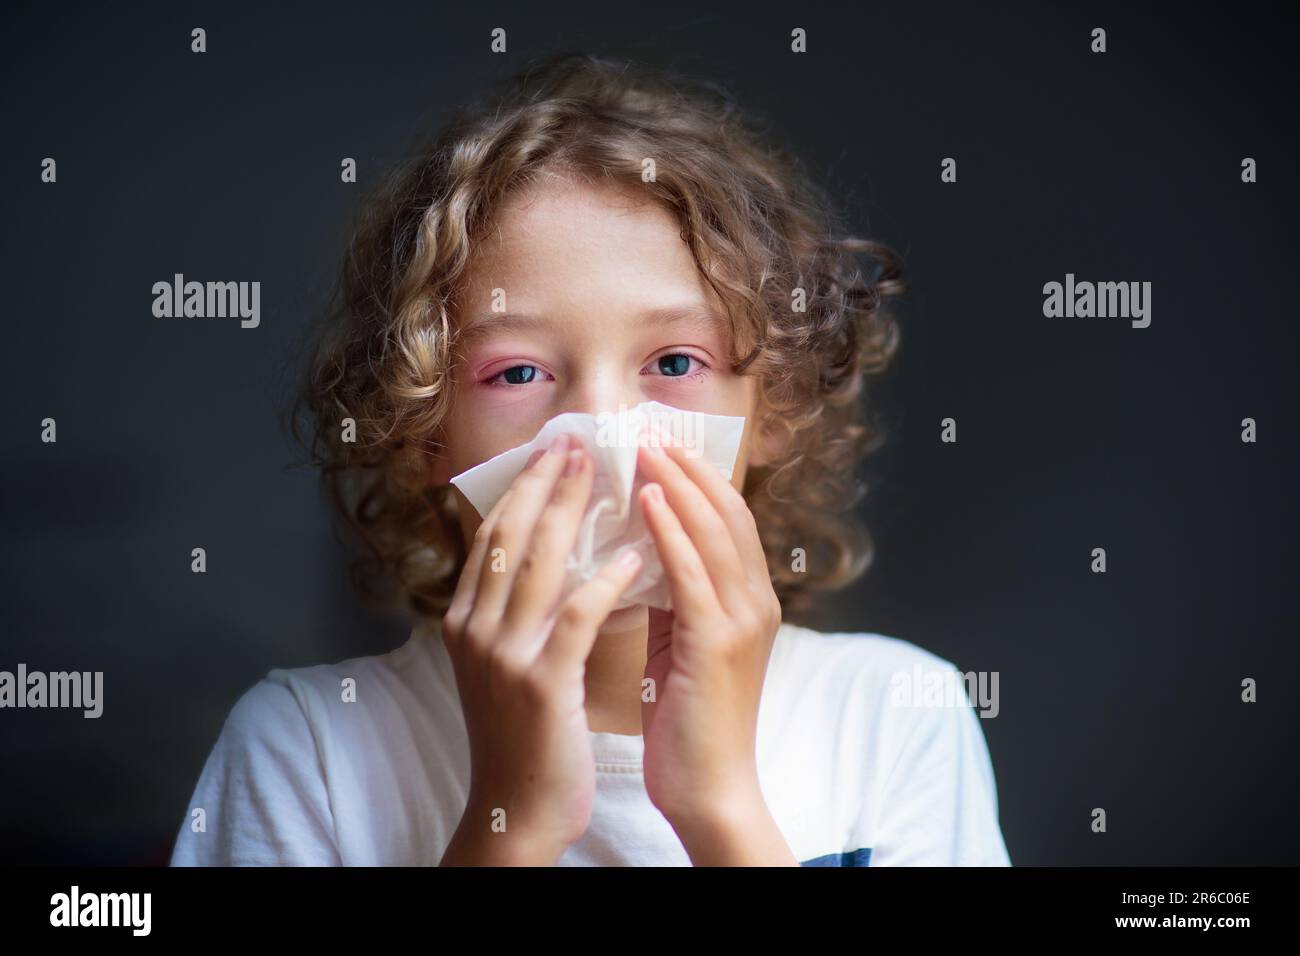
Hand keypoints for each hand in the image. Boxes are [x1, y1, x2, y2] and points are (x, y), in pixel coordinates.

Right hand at [438, 434, 644, 865]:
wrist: (518, 809)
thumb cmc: (523, 735)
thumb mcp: (505, 665)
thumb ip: (516, 613)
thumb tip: (549, 554)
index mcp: (466, 622)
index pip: (492, 537)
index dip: (522, 489)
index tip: (551, 451)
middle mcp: (475, 631)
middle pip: (510, 537)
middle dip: (545, 484)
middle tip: (577, 442)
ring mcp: (504, 657)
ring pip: (538, 564)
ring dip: (572, 512)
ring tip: (603, 474)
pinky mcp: (542, 684)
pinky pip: (576, 617)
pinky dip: (603, 581)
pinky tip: (630, 555)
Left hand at [634, 438, 785, 854]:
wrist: (708, 788)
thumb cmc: (687, 719)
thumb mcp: (680, 642)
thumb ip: (670, 595)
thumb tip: (636, 547)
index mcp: (749, 601)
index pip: (728, 520)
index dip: (698, 476)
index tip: (661, 441)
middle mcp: (756, 603)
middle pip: (727, 514)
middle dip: (688, 466)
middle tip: (650, 428)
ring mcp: (742, 622)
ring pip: (713, 533)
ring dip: (677, 483)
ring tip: (645, 446)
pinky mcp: (717, 644)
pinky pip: (692, 573)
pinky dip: (672, 530)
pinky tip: (647, 499)